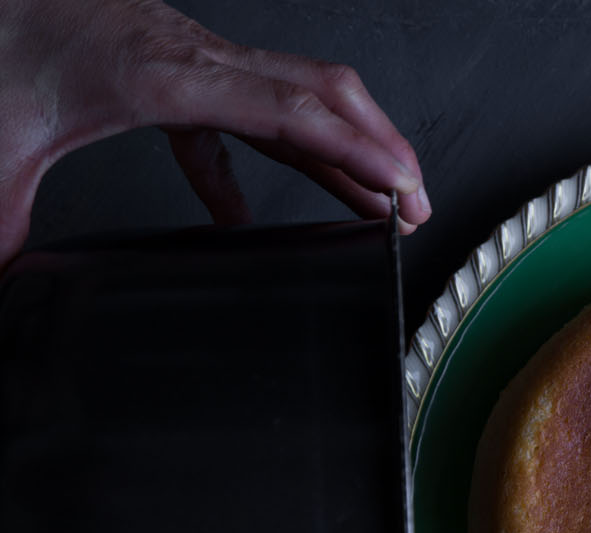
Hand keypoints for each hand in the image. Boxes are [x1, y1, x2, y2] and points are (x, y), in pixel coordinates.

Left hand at [0, 0, 431, 268]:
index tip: (401, 183)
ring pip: (296, 96)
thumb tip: (9, 286)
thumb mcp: (1, 141)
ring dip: (344, 148)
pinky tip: (241, 216)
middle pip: (320, 93)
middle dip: (381, 147)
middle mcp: (192, 60)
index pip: (289, 111)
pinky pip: (238, 116)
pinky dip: (263, 161)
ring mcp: (189, 58)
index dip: (355, 148)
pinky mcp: (171, 67)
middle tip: (418, 203)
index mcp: (164, 77)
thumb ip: (9, 219)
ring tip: (378, 201)